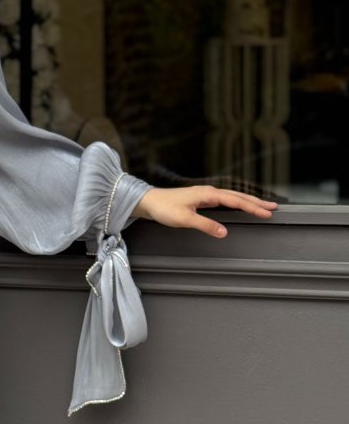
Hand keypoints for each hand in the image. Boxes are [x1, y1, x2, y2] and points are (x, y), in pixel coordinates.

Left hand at [131, 184, 277, 236]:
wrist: (149, 201)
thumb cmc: (164, 209)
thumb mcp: (185, 220)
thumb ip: (206, 225)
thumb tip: (224, 232)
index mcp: (208, 194)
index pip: (236, 201)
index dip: (252, 207)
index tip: (267, 212)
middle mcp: (209, 191)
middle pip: (238, 196)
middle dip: (256, 202)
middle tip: (274, 208)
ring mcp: (206, 194)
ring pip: (233, 196)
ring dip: (248, 201)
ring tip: (263, 206)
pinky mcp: (201, 198)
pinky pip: (225, 199)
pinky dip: (237, 201)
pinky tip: (240, 205)